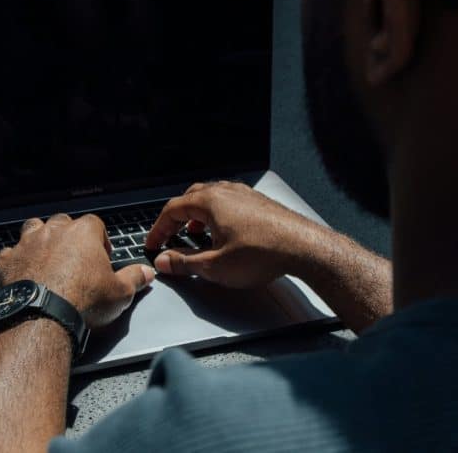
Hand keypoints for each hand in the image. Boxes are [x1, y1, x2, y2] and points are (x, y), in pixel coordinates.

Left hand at [0, 213, 155, 327]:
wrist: (42, 316)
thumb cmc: (83, 301)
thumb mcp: (120, 293)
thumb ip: (135, 278)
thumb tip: (147, 272)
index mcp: (84, 233)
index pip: (95, 224)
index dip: (100, 239)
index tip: (102, 257)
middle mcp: (54, 231)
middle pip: (63, 222)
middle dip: (69, 236)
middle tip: (75, 258)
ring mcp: (28, 243)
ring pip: (34, 228)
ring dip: (40, 239)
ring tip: (48, 257)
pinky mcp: (8, 260)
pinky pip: (11, 253)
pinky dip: (17, 260)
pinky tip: (23, 272)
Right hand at [144, 181, 326, 288]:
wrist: (304, 248)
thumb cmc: (263, 253)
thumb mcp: (215, 266)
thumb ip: (185, 263)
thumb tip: (164, 261)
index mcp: (210, 201)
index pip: (173, 210)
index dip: (158, 228)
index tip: (153, 243)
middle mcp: (227, 192)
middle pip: (191, 198)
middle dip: (177, 217)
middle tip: (170, 234)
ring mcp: (245, 194)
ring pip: (212, 197)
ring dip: (198, 214)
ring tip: (195, 232)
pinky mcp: (260, 203)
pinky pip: (230, 202)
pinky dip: (218, 214)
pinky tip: (224, 231)